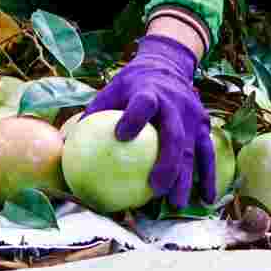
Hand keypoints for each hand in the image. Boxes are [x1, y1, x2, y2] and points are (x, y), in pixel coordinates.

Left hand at [83, 34, 215, 206]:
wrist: (168, 66)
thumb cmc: (132, 85)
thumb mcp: (112, 89)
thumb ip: (93, 114)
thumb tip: (63, 145)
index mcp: (148, 91)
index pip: (143, 103)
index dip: (134, 117)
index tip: (121, 135)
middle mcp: (174, 103)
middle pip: (173, 134)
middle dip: (167, 163)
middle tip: (155, 189)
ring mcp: (193, 115)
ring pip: (192, 149)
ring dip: (187, 178)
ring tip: (178, 204)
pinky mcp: (204, 125)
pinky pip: (207, 154)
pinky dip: (207, 177)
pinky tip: (205, 200)